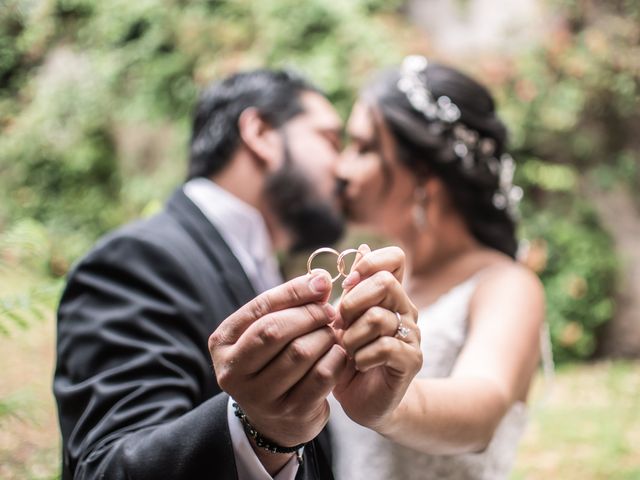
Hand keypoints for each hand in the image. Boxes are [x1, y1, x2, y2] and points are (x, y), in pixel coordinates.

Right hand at [209, 270, 347, 449]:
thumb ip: (289, 304)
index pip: (260, 307)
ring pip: (301, 352)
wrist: (275, 419)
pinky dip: (336, 358)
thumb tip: (321, 279)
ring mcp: (260, 396)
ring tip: (331, 333)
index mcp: (222, 342)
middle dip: (309, 314)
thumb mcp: (268, 331)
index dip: (295, 291)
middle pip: (276, 330)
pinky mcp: (290, 411)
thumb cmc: (271, 361)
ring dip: (325, 336)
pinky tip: (338, 353)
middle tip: (329, 311)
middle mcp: (233, 372)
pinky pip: (322, 375)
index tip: (322, 282)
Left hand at [333, 245, 421, 433]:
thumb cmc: (349, 355)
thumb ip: (352, 288)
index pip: (395, 258)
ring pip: (378, 317)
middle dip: (352, 302)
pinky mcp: (411, 360)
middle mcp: (405, 309)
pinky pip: (384, 346)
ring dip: (352, 336)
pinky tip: (359, 364)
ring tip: (348, 350)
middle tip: (341, 324)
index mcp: (389, 295)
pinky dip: (362, 356)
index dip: (371, 262)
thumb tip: (360, 247)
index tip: (348, 283)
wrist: (363, 399)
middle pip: (385, 282)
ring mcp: (412, 335)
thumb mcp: (343, 319)